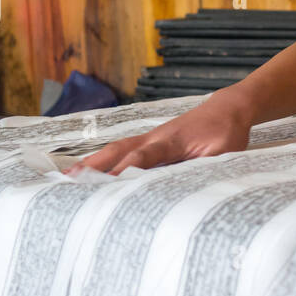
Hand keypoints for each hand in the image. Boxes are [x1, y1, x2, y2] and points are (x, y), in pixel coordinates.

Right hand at [66, 95, 251, 174]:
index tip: (108, 184)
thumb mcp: (224, 152)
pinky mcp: (150, 142)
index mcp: (172, 141)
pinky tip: (89, 172)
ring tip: (67, 179)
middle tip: (70, 183)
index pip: (144, 157)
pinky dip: (103, 160)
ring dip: (92, 163)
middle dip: (95, 166)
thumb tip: (189, 187)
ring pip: (116, 149)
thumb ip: (205, 167)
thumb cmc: (227, 133)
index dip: (126, 170)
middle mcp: (154, 137)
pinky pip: (122, 151)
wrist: (229, 108)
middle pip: (119, 150)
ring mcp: (150, 138)